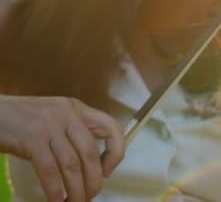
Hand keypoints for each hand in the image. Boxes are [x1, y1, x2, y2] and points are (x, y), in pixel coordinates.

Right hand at [0, 96, 125, 201]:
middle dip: (93, 180)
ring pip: (72, 164)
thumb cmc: (22, 119)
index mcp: (77, 109)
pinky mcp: (31, 139)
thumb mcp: (54, 118)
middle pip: (90, 152)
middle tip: (90, 196)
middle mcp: (67, 114)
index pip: (111, 127)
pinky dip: (55, 190)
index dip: (116, 151)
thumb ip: (73, 133)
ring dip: (76, 189)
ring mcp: (49, 126)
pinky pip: (50, 171)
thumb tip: (91, 165)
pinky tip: (56, 200)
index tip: (107, 171)